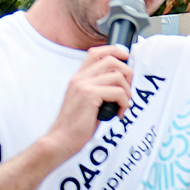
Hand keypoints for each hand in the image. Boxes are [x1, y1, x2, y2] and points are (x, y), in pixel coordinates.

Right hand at [42, 44, 133, 158]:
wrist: (61, 139)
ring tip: (123, 106)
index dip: (114, 50)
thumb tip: (120, 83)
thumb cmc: (76, 125)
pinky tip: (118, 114)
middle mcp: (80, 78)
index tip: (126, 57)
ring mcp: (83, 85)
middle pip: (111, 60)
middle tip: (127, 92)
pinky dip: (124, 103)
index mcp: (78, 77)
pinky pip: (118, 92)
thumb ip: (98, 89)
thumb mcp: (85, 101)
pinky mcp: (89, 96)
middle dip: (128, 74)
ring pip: (118, 76)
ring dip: (127, 92)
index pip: (96, 52)